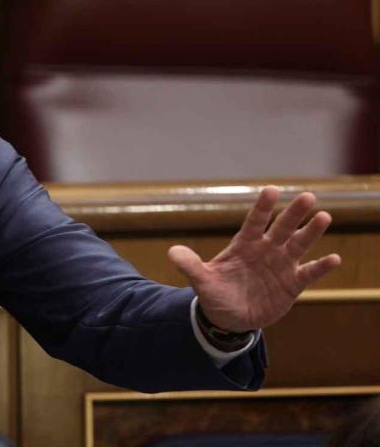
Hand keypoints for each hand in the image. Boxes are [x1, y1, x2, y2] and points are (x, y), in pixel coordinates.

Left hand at [168, 186, 340, 332]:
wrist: (229, 318)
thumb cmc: (216, 293)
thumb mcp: (201, 281)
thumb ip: (190, 265)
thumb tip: (173, 252)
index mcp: (244, 245)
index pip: (254, 222)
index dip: (262, 207)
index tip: (271, 190)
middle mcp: (266, 250)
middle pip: (281, 228)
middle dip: (293, 213)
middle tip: (308, 196)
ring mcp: (281, 266)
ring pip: (298, 245)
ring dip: (311, 232)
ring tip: (324, 216)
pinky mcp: (292, 284)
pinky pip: (309, 273)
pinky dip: (321, 267)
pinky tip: (335, 258)